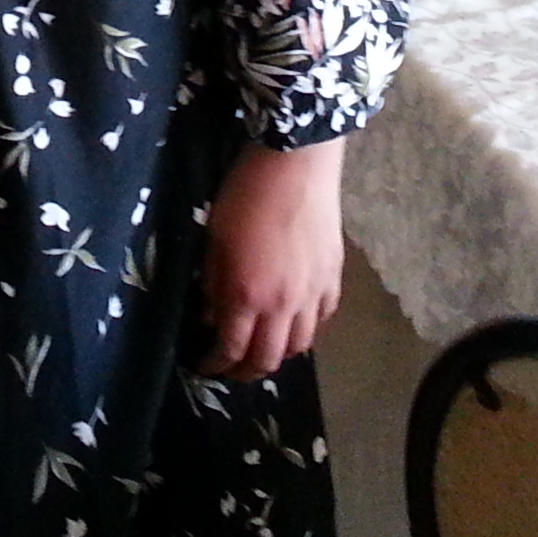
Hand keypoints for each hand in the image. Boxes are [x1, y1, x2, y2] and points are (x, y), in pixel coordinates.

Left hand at [202, 140, 343, 382]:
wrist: (295, 165)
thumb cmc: (245, 195)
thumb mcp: (214, 240)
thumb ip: (214, 285)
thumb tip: (213, 317)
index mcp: (247, 295)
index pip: (231, 349)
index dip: (215, 364)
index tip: (204, 365)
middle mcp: (283, 304)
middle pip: (268, 359)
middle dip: (246, 372)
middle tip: (231, 369)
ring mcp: (313, 293)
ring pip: (300, 346)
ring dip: (278, 355)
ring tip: (262, 348)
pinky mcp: (334, 278)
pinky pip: (322, 319)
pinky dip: (306, 331)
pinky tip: (294, 324)